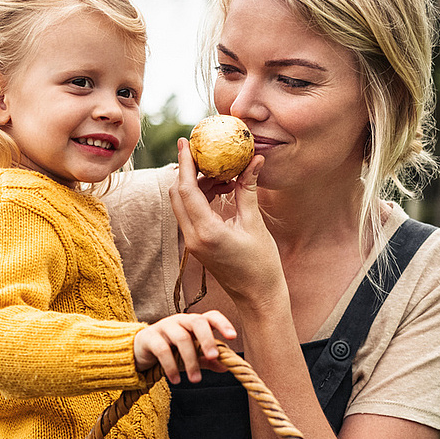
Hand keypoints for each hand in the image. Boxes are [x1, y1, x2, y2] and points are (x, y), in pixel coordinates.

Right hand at [134, 310, 237, 382]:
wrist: (139, 350)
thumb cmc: (171, 350)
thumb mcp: (191, 355)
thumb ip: (207, 360)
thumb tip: (226, 367)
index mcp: (193, 322)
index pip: (211, 316)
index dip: (223, 324)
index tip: (233, 337)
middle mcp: (180, 320)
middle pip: (197, 322)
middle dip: (207, 339)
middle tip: (214, 357)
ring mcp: (164, 326)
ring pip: (181, 338)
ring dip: (191, 361)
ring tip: (195, 380)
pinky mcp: (150, 337)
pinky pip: (163, 350)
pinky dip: (171, 367)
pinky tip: (175, 380)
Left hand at [171, 139, 284, 303]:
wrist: (258, 296)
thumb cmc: (261, 264)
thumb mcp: (255, 224)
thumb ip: (248, 190)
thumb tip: (254, 159)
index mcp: (206, 232)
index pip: (186, 190)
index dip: (184, 163)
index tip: (185, 142)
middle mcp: (193, 237)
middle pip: (177, 194)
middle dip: (186, 170)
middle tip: (201, 150)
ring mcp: (192, 243)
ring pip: (183, 203)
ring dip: (196, 183)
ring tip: (221, 171)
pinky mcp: (196, 244)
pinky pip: (191, 213)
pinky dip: (201, 197)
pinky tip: (222, 188)